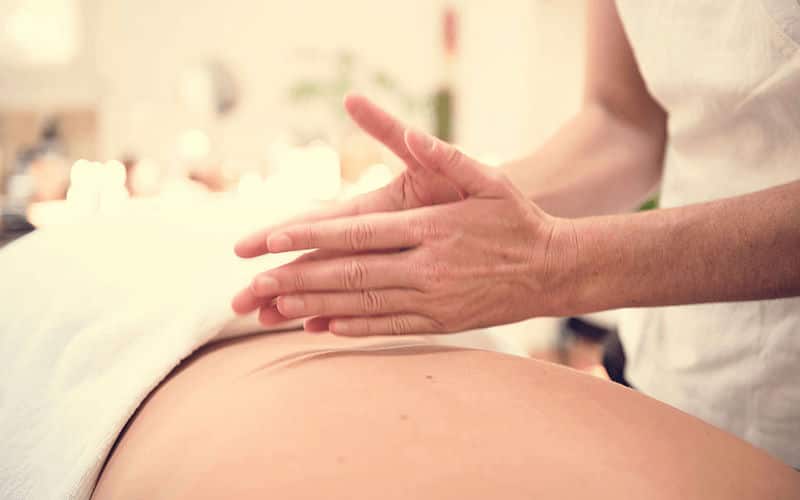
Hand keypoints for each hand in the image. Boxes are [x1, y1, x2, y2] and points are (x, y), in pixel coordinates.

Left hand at [234, 125, 576, 335]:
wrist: (553, 269)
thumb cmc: (518, 220)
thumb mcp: (490, 179)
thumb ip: (446, 156)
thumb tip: (410, 131)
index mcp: (432, 228)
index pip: (359, 234)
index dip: (312, 238)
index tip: (271, 241)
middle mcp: (427, 267)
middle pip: (351, 273)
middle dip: (299, 278)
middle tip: (255, 284)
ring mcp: (432, 299)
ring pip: (363, 304)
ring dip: (315, 307)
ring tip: (274, 309)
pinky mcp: (440, 322)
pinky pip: (388, 327)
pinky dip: (352, 328)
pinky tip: (322, 329)